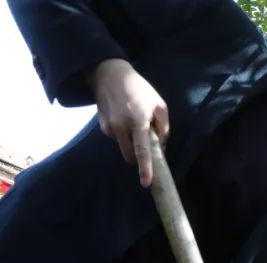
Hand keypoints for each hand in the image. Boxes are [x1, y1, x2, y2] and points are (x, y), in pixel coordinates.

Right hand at [88, 58, 169, 187]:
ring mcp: (109, 127)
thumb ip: (163, 126)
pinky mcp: (102, 126)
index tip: (146, 183)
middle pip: (130, 156)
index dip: (145, 168)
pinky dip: (123, 135)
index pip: (142, 151)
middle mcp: (121, 126)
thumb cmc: (139, 89)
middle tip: (147, 148)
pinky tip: (124, 120)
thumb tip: (162, 146)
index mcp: (138, 121)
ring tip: (135, 125)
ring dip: (131, 145)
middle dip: (139, 159)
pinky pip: (116, 139)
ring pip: (123, 148)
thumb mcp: (158, 104)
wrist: (109, 74)